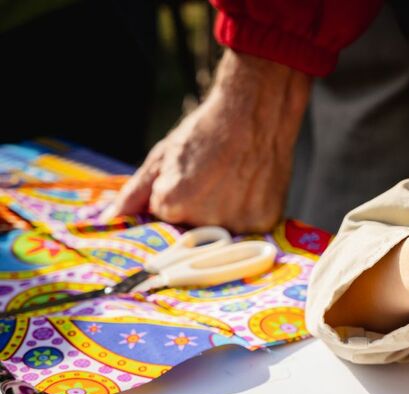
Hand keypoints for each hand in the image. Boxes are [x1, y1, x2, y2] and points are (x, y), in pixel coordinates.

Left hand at [99, 51, 310, 232]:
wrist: (254, 113)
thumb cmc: (205, 132)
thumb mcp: (162, 156)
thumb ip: (135, 191)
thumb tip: (110, 218)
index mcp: (172, 204)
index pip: (164, 215)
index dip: (174, 194)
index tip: (191, 176)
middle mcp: (204, 220)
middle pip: (194, 227)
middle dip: (198, 208)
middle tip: (213, 177)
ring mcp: (237, 223)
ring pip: (222, 229)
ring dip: (224, 212)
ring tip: (233, 180)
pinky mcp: (263, 222)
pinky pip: (249, 228)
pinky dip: (248, 211)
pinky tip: (250, 186)